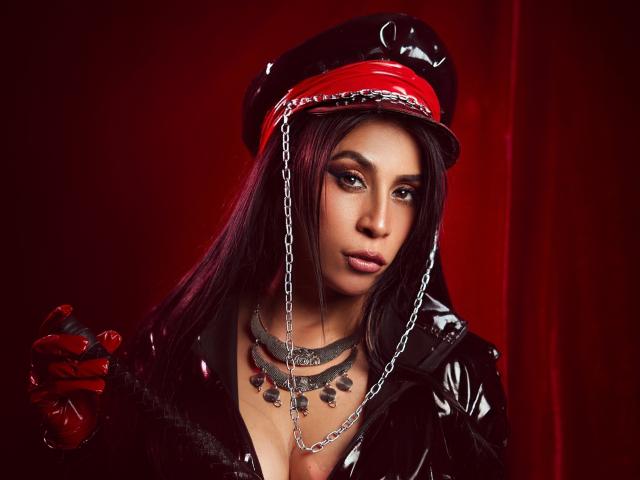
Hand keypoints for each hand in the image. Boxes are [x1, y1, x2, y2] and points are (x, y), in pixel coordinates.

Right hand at [28, 305, 121, 448]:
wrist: (79, 421)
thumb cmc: (84, 388)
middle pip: (43, 346)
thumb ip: (103, 350)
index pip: (48, 330)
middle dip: (65, 342)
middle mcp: (40, 363)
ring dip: (84, 368)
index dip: (54, 319)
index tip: (67, 309)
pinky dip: (80, 385)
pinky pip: (56, 388)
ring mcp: (36, 381)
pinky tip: (98, 386)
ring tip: (104, 368)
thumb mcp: (96, 367)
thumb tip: (113, 336)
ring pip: (57, 369)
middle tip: (85, 345)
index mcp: (52, 351)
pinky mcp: (39, 399)